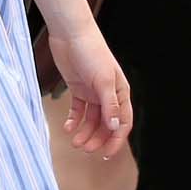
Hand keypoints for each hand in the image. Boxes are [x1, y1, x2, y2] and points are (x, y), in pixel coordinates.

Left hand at [46, 21, 134, 159]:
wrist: (70, 34)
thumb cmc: (91, 52)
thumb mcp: (102, 80)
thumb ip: (109, 105)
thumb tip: (115, 127)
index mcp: (121, 92)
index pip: (122, 122)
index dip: (115, 140)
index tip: (105, 154)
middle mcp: (108, 94)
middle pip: (106, 124)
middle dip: (97, 138)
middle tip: (84, 148)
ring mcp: (93, 92)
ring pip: (91, 120)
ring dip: (84, 132)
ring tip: (74, 141)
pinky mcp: (78, 89)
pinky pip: (78, 111)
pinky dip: (74, 120)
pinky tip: (68, 128)